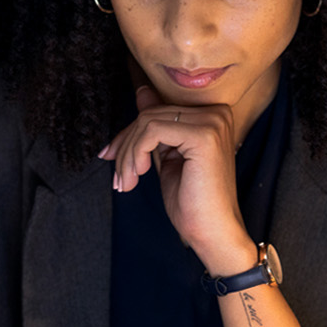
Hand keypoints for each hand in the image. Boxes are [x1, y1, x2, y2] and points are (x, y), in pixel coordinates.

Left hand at [98, 84, 256, 274]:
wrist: (213, 233)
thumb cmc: (192, 202)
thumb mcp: (167, 157)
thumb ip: (157, 126)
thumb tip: (142, 92)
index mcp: (211, 116)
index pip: (156, 112)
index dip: (128, 135)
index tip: (110, 156)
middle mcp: (216, 113)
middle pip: (149, 115)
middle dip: (125, 146)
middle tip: (118, 177)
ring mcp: (212, 122)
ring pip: (146, 122)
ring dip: (128, 155)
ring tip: (126, 182)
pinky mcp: (204, 135)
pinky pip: (152, 131)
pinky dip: (136, 154)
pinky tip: (138, 175)